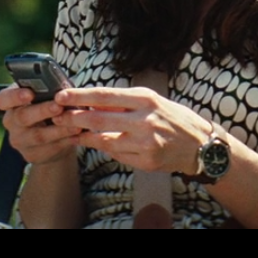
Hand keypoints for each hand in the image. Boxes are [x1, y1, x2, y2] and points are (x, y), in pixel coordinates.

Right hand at [0, 84, 83, 165]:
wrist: (51, 133)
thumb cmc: (48, 104)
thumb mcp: (45, 93)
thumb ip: (49, 90)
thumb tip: (62, 89)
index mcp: (10, 101)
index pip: (3, 99)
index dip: (15, 96)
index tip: (29, 93)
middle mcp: (11, 121)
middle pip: (22, 117)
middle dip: (42, 111)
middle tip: (58, 106)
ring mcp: (19, 140)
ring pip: (38, 136)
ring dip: (58, 129)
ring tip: (75, 124)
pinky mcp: (32, 154)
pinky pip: (49, 148)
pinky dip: (65, 141)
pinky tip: (77, 135)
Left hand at [54, 86, 209, 174]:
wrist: (200, 144)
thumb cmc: (172, 117)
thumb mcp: (151, 100)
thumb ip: (124, 102)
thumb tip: (91, 101)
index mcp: (145, 100)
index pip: (105, 95)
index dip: (80, 96)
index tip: (61, 95)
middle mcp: (145, 120)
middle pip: (99, 119)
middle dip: (74, 118)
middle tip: (57, 116)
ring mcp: (146, 143)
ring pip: (105, 141)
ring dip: (85, 137)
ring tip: (73, 132)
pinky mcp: (146, 161)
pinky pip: (117, 155)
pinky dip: (106, 148)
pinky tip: (98, 143)